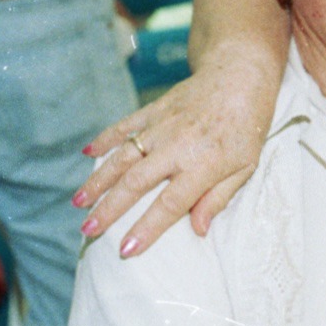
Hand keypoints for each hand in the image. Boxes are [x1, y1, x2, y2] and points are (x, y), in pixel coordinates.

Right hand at [73, 52, 273, 256]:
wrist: (240, 75)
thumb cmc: (247, 126)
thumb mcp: (246, 166)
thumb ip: (219, 198)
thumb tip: (198, 231)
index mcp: (203, 165)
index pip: (169, 204)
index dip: (147, 228)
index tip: (125, 250)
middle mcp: (177, 146)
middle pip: (136, 182)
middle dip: (109, 209)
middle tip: (87, 231)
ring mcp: (162, 126)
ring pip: (123, 156)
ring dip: (98, 180)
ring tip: (78, 202)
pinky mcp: (154, 110)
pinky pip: (124, 126)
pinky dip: (105, 139)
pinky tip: (86, 154)